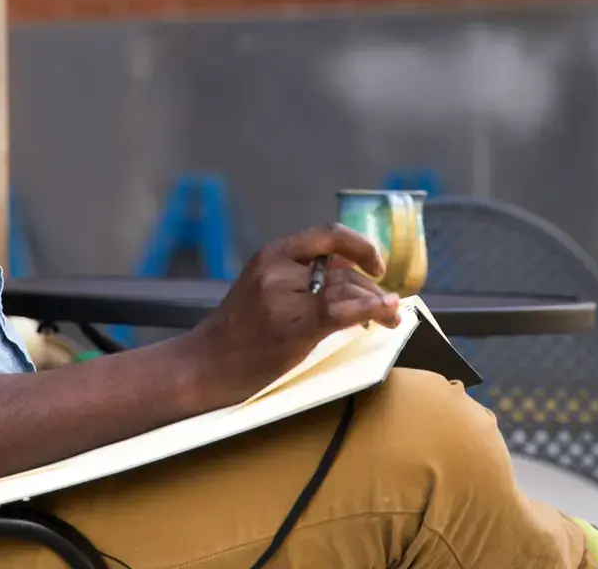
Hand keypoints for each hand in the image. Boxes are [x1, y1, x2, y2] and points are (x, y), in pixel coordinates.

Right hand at [182, 223, 401, 409]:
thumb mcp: (262, 287)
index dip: (360, 245)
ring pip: (347, 290)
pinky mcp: (294, 326)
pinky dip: (371, 310)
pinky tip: (387, 312)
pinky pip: (341, 311)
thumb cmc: (238, 331)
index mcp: (270, 254)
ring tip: (390, 318)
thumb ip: (301, 275)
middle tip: (389, 305)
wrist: (207, 363)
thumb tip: (351, 272)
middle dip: (373, 287)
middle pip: (343, 269)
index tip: (377, 264)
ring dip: (377, 303)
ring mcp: (284, 297)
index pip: (327, 234)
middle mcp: (278, 269)